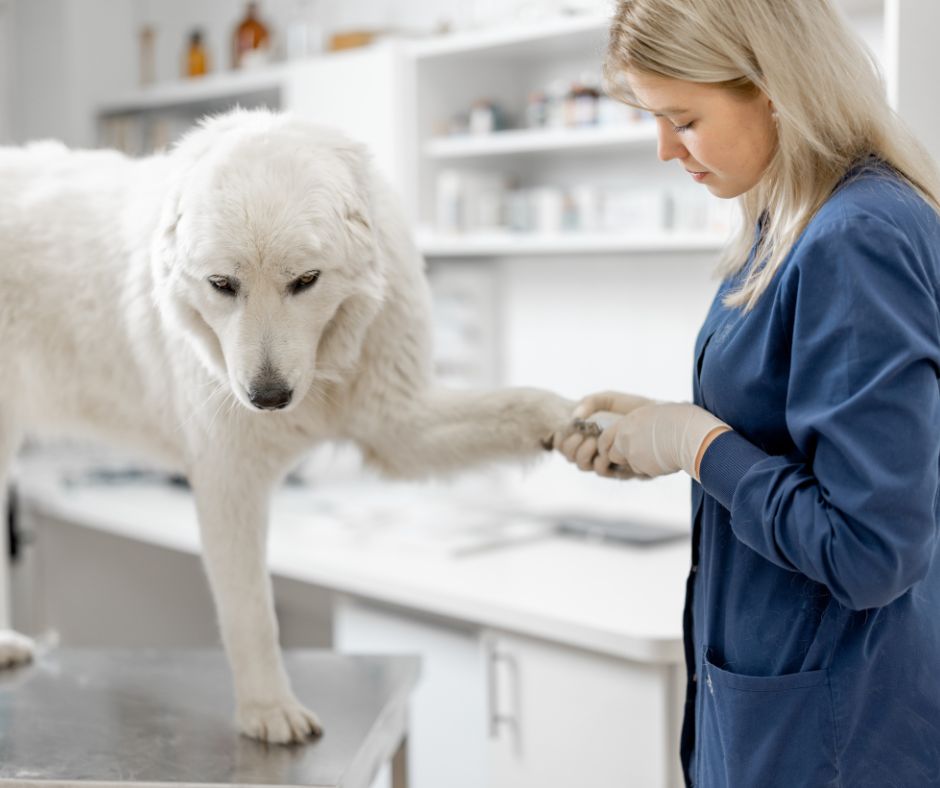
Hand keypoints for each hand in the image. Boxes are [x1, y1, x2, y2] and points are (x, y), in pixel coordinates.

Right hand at [555, 390, 655, 476]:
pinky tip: (606, 450)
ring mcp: (607, 462)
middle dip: (570, 447)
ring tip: (592, 441)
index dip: (559, 440)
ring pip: (584, 466)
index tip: (560, 432)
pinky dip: (600, 461)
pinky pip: (603, 471)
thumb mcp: (608, 399)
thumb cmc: (633, 408)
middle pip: (572, 457)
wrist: (659, 416)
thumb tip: (574, 417)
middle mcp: (596, 451)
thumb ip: (589, 402)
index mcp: (588, 436)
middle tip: (580, 436)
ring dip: (583, 454)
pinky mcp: (621, 470)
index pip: (566, 444)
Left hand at [597, 402, 730, 480]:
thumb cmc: (683, 420)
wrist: (691, 433)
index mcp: (628, 420)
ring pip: (630, 466)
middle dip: (624, 458)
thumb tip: (650, 426)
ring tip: (661, 455)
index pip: (605, 437)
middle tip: (641, 456)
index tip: (618, 449)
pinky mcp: (641, 466)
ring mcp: (631, 452)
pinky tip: (667, 461)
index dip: (610, 445)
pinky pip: (644, 472)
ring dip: (641, 464)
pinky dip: (653, 469)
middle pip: (612, 455)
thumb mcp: (659, 413)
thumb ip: (646, 423)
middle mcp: (625, 436)